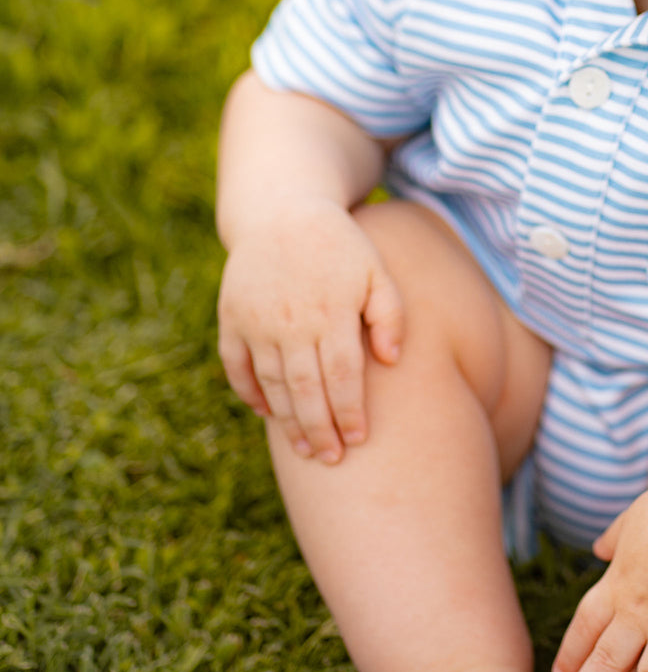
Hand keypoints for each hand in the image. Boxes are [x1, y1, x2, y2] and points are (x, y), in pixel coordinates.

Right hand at [216, 197, 404, 462]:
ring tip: (305, 449)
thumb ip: (391, 315)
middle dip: (319, 430)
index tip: (358, 440)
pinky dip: (249, 392)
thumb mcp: (376, 271)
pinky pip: (236, 366)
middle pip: (307, 390)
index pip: (343, 377)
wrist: (282, 211)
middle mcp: (292, 321)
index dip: (350, 412)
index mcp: (332, 311)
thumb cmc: (340, 247)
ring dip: (287, 421)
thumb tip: (391, 361)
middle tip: (332, 460)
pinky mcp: (231, 317)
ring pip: (272, 384)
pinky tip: (267, 414)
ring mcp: (257, 320)